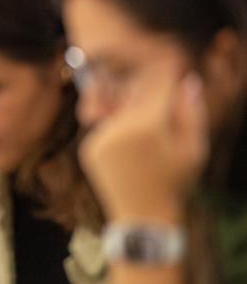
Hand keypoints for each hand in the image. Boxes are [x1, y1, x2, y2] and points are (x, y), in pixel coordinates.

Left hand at [80, 63, 208, 223]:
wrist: (143, 216)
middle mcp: (118, 127)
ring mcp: (100, 137)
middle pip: (135, 92)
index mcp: (146, 125)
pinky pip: (105, 125)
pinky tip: (133, 144)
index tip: (175, 67)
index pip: (157, 84)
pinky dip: (119, 126)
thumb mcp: (193, 148)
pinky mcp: (89, 147)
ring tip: (148, 126)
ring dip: (132, 108)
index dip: (168, 73)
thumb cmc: (175, 182)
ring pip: (118, 108)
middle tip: (160, 95)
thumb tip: (188, 80)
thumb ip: (191, 111)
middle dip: (149, 89)